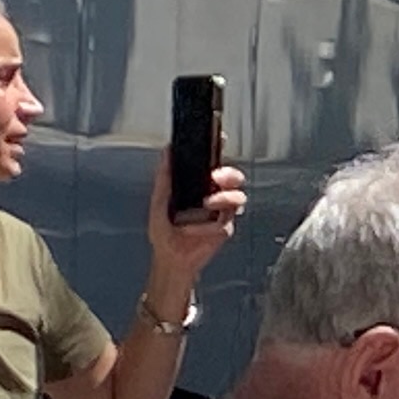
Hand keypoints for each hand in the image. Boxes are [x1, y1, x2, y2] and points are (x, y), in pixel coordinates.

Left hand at [146, 154, 246, 277]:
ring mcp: (221, 212)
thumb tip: (167, 153)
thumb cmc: (164, 232)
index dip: (220, 151)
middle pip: (234, 177)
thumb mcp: (160, 200)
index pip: (214, 164)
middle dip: (229, 174)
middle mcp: (214, 196)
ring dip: (225, 198)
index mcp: (199, 186)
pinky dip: (209, 224)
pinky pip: (226, 221)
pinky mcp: (225, 228)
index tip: (220, 141)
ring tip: (207, 204)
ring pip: (238, 196)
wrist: (169, 257)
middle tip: (217, 177)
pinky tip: (194, 228)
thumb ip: (165, 177)